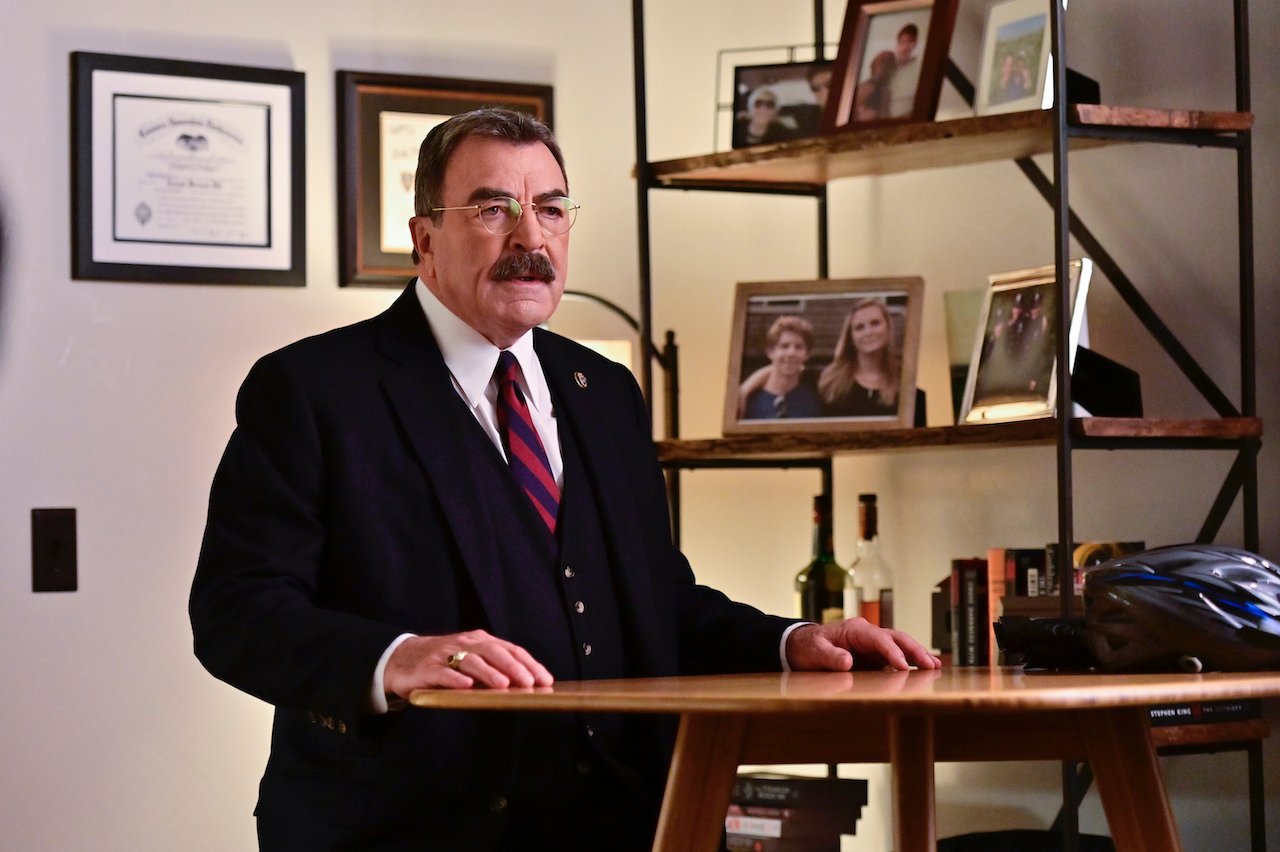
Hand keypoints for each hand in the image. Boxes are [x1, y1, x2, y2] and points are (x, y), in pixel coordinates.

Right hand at [383, 629, 553, 697]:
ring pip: (471, 661)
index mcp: (481, 641)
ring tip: (503, 685)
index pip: (510, 650)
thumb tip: (527, 685)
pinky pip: (443, 673)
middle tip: (529, 682)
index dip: (529, 664)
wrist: (402, 659)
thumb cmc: (446, 663)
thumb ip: (495, 670)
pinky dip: (455, 678)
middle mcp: (466, 643)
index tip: (545, 679)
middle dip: (513, 667)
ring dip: (488, 673)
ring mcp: (446, 654)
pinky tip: (466, 686)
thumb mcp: (473, 661)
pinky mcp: (427, 668)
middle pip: (494, 652)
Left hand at [785, 618, 942, 671]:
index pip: (879, 638)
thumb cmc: (807, 647)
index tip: (903, 666)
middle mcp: (868, 633)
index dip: (892, 651)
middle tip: (930, 665)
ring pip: (900, 645)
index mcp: (855, 629)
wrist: (802, 646)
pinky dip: (910, 661)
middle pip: (896, 638)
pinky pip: (896, 656)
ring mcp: (873, 644)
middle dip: (914, 651)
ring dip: (917, 655)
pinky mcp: (874, 655)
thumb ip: (829, 656)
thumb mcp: (814, 651)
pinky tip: (925, 668)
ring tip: (935, 667)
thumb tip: (847, 661)